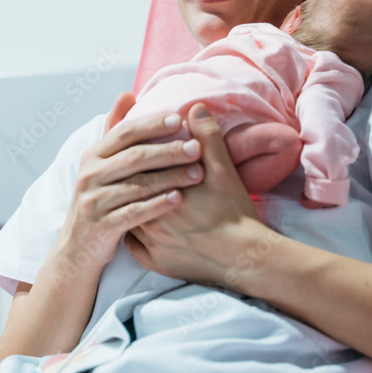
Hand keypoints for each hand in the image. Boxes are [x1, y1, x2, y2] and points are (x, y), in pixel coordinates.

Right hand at [49, 92, 204, 277]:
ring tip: (197, 173)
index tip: (179, 119)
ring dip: (170, 177)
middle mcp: (90, 174)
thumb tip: (127, 94)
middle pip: (134, 157)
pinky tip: (178, 198)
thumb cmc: (99, 198)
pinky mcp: (101, 225)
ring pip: (137, 185)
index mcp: (93, 155)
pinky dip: (157, 205)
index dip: (151, 124)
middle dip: (168, 150)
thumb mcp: (100, 164)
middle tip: (197, 148)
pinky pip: (134, 213)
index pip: (124, 132)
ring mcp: (94, 200)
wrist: (77, 247)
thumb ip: (114, 130)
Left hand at [125, 103, 264, 284]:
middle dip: (129, 183)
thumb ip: (207, 137)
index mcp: (161, 191)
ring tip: (133, 197)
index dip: (137, 158)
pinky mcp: (156, 263)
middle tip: (133, 175)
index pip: (137, 169)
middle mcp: (150, 217)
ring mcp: (151, 243)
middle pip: (128, 194)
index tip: (137, 152)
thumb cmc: (234, 213)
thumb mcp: (223, 170)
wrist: (243, 257)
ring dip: (130, 208)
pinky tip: (140, 227)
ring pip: (128, 219)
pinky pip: (134, 248)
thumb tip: (195, 108)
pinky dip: (134, 237)